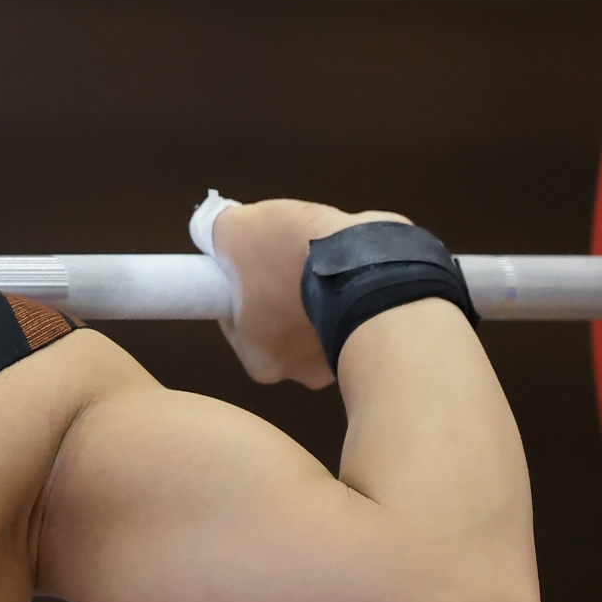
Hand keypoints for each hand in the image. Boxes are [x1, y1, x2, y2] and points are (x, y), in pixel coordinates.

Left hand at [210, 198, 409, 389]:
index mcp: (262, 361)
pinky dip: (352, 285)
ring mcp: (349, 358)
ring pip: (319, 316)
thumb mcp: (235, 229)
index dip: (239, 289)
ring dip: (318, 289)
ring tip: (320, 251)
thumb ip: (217, 232)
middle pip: (280, 321)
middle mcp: (304, 372)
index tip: (246, 263)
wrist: (373, 265)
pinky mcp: (384, 337)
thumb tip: (217, 230)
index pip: (238, 324)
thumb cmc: (292, 258)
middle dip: (281, 288)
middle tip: (286, 254)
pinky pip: (356, 306)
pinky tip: (350, 259)